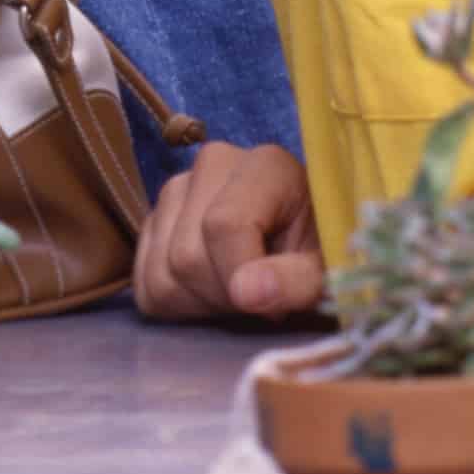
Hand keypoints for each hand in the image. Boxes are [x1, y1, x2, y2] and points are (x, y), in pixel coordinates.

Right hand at [135, 141, 326, 323]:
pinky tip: (212, 291)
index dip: (239, 276)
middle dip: (224, 296)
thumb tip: (246, 293)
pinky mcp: (153, 219)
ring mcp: (174, 190)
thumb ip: (297, 281)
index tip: (270, 307)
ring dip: (200, 302)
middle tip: (263, 301)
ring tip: (240, 292)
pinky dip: (176, 302)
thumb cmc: (330, 256)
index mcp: (264, 166)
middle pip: (187, 255)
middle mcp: (210, 165)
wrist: (310, 247)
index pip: (223, 225)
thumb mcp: (331, 271)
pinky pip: (142, 281)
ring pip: (159, 272)